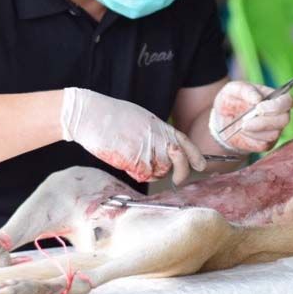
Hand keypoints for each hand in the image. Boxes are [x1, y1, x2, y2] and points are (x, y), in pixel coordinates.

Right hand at [60, 88, 205, 183]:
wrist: (91, 115)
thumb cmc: (112, 116)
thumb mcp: (142, 119)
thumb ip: (155, 134)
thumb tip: (163, 149)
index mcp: (160, 126)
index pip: (185, 142)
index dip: (195, 155)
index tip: (201, 165)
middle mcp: (158, 137)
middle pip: (179, 161)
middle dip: (181, 173)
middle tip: (177, 179)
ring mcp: (148, 148)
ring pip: (161, 170)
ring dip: (152, 171)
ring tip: (135, 158)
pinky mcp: (135, 159)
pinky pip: (143, 174)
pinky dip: (136, 172)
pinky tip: (125, 161)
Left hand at [208, 81, 292, 152]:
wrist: (222, 120)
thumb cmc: (232, 100)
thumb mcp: (233, 89)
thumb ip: (246, 90)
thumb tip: (257, 99)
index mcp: (275, 97)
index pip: (288, 101)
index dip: (277, 105)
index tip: (258, 107)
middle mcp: (279, 114)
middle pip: (284, 119)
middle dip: (265, 121)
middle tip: (245, 120)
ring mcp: (275, 130)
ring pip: (274, 134)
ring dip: (255, 130)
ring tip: (241, 125)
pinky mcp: (267, 144)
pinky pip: (264, 144)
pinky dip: (251, 139)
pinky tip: (243, 133)